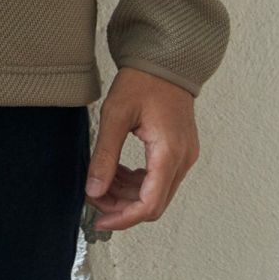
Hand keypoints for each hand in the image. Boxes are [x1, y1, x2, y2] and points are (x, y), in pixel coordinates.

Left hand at [84, 67, 199, 230]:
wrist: (165, 59)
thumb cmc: (142, 80)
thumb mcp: (116, 115)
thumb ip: (105, 155)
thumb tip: (94, 190)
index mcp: (169, 153)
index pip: (149, 204)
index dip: (123, 218)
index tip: (100, 220)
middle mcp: (183, 160)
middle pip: (153, 203)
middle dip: (122, 206)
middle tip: (95, 197)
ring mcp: (184, 156)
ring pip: (156, 193)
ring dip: (128, 194)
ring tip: (102, 181)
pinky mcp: (180, 150)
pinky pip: (160, 178)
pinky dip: (137, 181)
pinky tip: (117, 171)